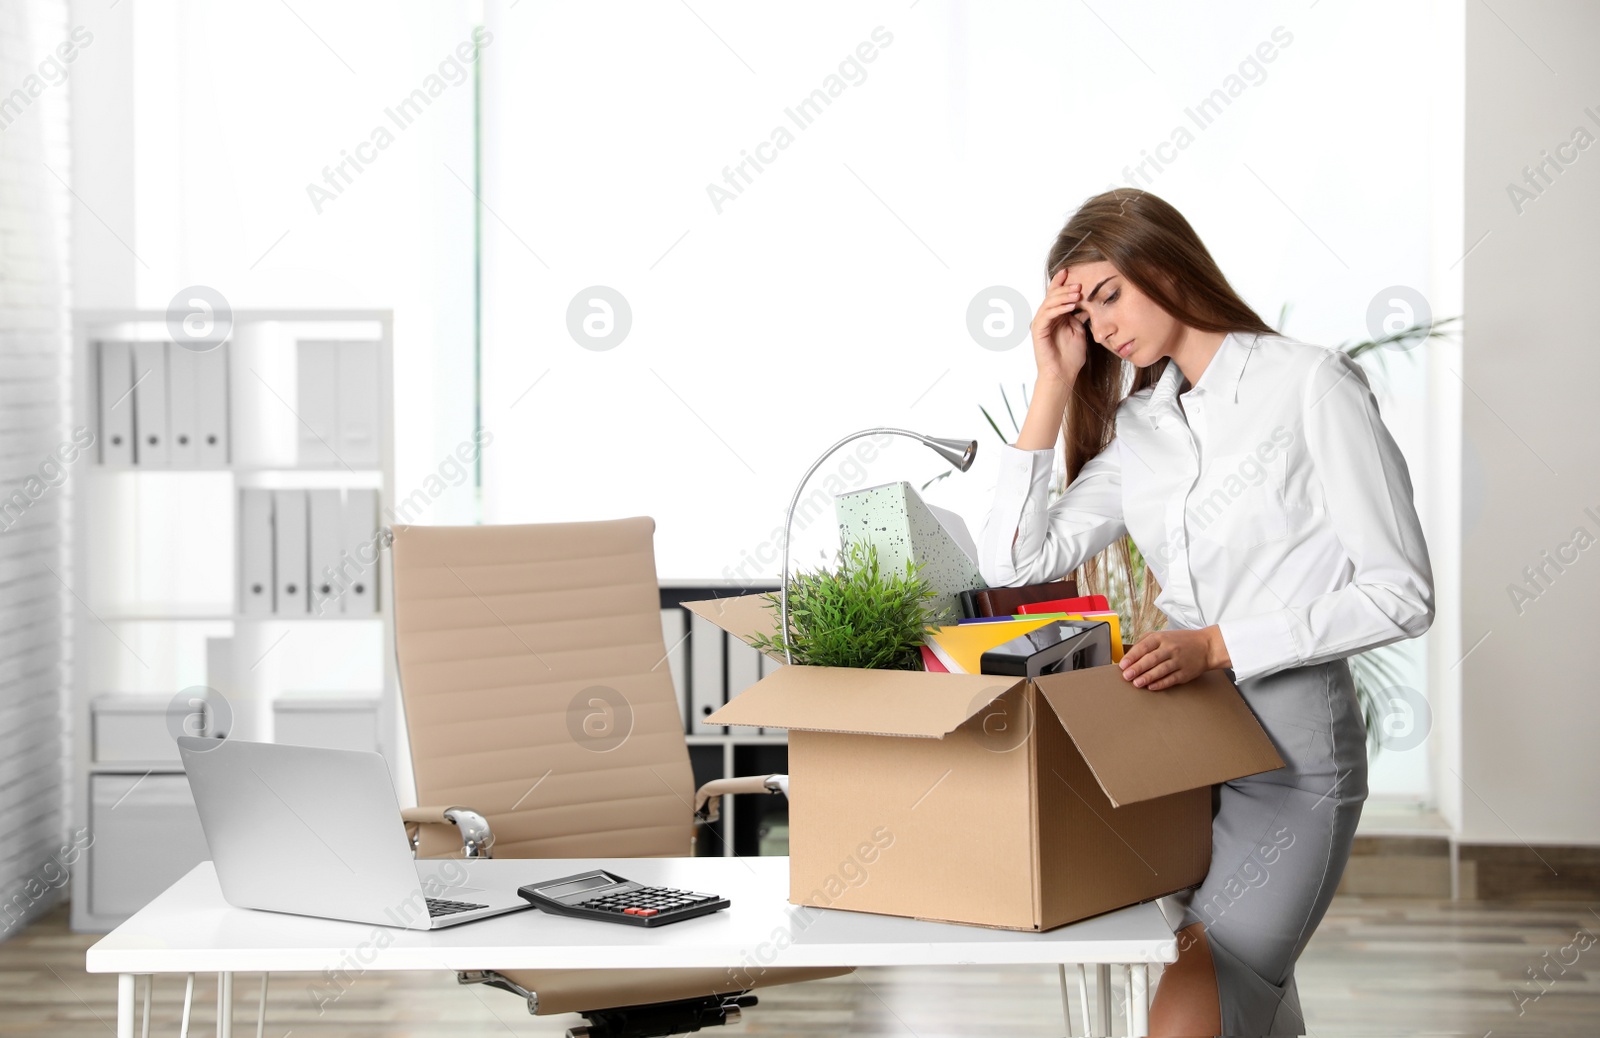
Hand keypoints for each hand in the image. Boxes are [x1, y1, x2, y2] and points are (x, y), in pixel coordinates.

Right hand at [1030, 267, 1088, 386]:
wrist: (1064, 374)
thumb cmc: (1070, 356)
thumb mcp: (1080, 330)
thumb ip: (1080, 316)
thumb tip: (1087, 301)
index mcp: (1055, 316)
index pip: (1056, 294)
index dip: (1062, 282)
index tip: (1072, 271)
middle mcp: (1046, 317)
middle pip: (1052, 295)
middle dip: (1065, 288)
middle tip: (1079, 284)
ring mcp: (1041, 324)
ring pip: (1049, 303)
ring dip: (1063, 296)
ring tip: (1077, 293)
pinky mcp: (1038, 331)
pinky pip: (1047, 315)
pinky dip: (1058, 308)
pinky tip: (1071, 305)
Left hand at [1118, 626, 1229, 690]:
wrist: (1207, 646)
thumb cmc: (1181, 641)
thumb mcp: (1162, 635)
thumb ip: (1145, 642)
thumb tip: (1128, 654)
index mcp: (1161, 638)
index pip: (1144, 646)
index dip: (1132, 656)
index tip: (1123, 665)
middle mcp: (1170, 648)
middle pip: (1151, 659)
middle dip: (1137, 668)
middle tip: (1126, 676)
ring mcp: (1178, 661)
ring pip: (1161, 670)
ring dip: (1147, 677)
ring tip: (1136, 683)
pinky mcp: (1185, 672)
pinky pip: (1171, 679)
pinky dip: (1161, 684)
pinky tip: (1151, 687)